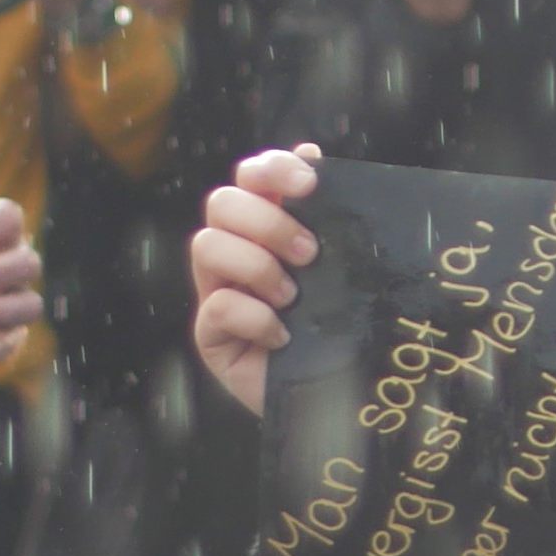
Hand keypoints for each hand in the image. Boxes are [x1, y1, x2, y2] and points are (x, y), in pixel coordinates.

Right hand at [192, 145, 322, 414]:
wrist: (348, 401)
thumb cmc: (350, 329)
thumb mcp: (349, 269)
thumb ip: (333, 218)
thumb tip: (314, 154)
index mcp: (270, 228)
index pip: (251, 177)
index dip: (271, 168)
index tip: (310, 182)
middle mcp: (238, 254)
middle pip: (221, 202)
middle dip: (266, 221)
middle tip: (309, 253)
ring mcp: (219, 293)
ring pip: (205, 245)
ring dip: (256, 265)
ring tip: (293, 297)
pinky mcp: (212, 337)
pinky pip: (217, 307)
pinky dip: (255, 317)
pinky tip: (284, 336)